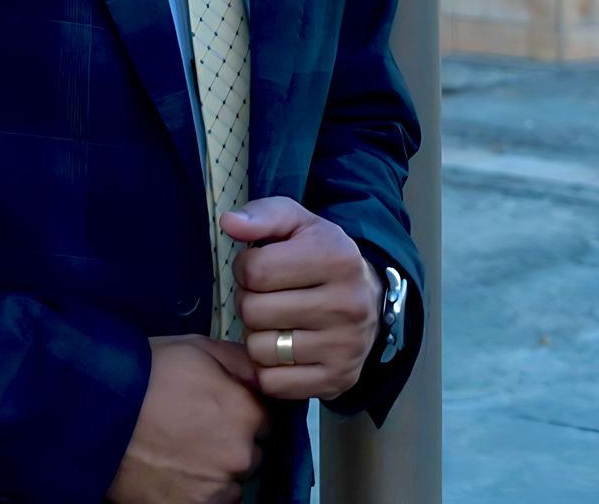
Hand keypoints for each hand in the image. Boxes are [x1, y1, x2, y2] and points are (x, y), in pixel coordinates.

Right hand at [106, 335, 272, 503]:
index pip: (267, 420)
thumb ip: (241, 362)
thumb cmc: (146, 375)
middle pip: (250, 453)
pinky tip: (172, 469)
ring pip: (230, 482)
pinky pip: (208, 503)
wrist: (99, 413)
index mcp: (245, 414)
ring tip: (179, 448)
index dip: (242, 411)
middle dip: (230, 441)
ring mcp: (216, 490)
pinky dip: (195, 490)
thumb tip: (264, 375)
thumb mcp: (198, 348)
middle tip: (195, 425)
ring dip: (214, 470)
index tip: (220, 406)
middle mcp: (239, 457)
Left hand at [220, 198, 382, 401]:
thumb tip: (229, 222)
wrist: (369, 299)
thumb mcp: (298, 223)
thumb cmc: (322, 255)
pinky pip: (273, 383)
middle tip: (267, 297)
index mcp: (335, 258)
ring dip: (257, 336)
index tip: (259, 268)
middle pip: (253, 311)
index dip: (245, 268)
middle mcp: (346, 304)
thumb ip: (263, 215)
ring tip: (276, 322)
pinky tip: (284, 350)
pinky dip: (269, 369)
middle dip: (250, 301)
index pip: (254, 270)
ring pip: (259, 349)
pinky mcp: (338, 381)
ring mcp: (345, 347)